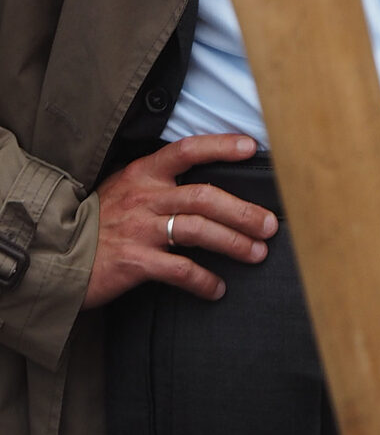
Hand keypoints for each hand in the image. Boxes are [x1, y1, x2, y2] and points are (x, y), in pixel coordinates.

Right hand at [83, 135, 278, 307]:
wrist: (54, 256)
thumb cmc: (97, 221)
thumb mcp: (125, 188)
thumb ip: (159, 183)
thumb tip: (204, 185)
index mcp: (144, 173)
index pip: (187, 149)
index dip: (220, 145)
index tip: (251, 147)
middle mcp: (145, 197)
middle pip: (204, 196)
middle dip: (243, 210)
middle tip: (271, 223)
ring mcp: (140, 230)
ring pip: (197, 230)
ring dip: (233, 242)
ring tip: (257, 253)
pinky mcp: (134, 262)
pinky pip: (178, 270)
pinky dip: (202, 280)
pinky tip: (217, 288)